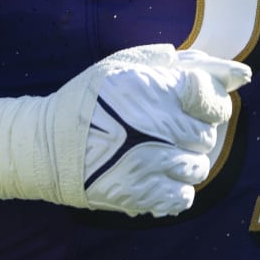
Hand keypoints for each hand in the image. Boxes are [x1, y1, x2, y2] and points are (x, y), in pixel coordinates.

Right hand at [76, 45, 250, 215]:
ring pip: (199, 167)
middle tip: (170, 133)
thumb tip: (212, 65)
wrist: (46, 146)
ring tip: (161, 156)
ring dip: (186, 163)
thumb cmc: (86, 101)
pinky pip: (184, 197)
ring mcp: (154, 161)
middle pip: (208, 135)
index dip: (209, 102)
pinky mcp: (143, 194)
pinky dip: (176, 190)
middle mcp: (161, 125)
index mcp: (158, 90)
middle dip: (194, 133)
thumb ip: (166, 62)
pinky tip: (158, 179)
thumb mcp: (119, 66)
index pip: (213, 97)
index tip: (195, 106)